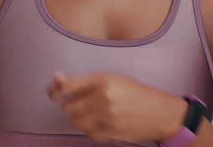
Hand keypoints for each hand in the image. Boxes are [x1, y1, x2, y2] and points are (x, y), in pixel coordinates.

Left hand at [46, 70, 188, 143]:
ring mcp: (106, 117)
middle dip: (71, 106)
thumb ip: (86, 80)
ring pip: (76, 122)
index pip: (67, 86)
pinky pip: (88, 133)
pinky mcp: (110, 133)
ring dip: (79, 118)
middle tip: (81, 103)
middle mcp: (103, 98)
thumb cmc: (137, 92)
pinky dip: (90, 129)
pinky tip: (99, 123)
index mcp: (103, 80)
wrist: (161, 113)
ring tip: (91, 113)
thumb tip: (57, 78)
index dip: (54, 89)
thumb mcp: (113, 78)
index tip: (51, 92)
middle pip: (68, 107)